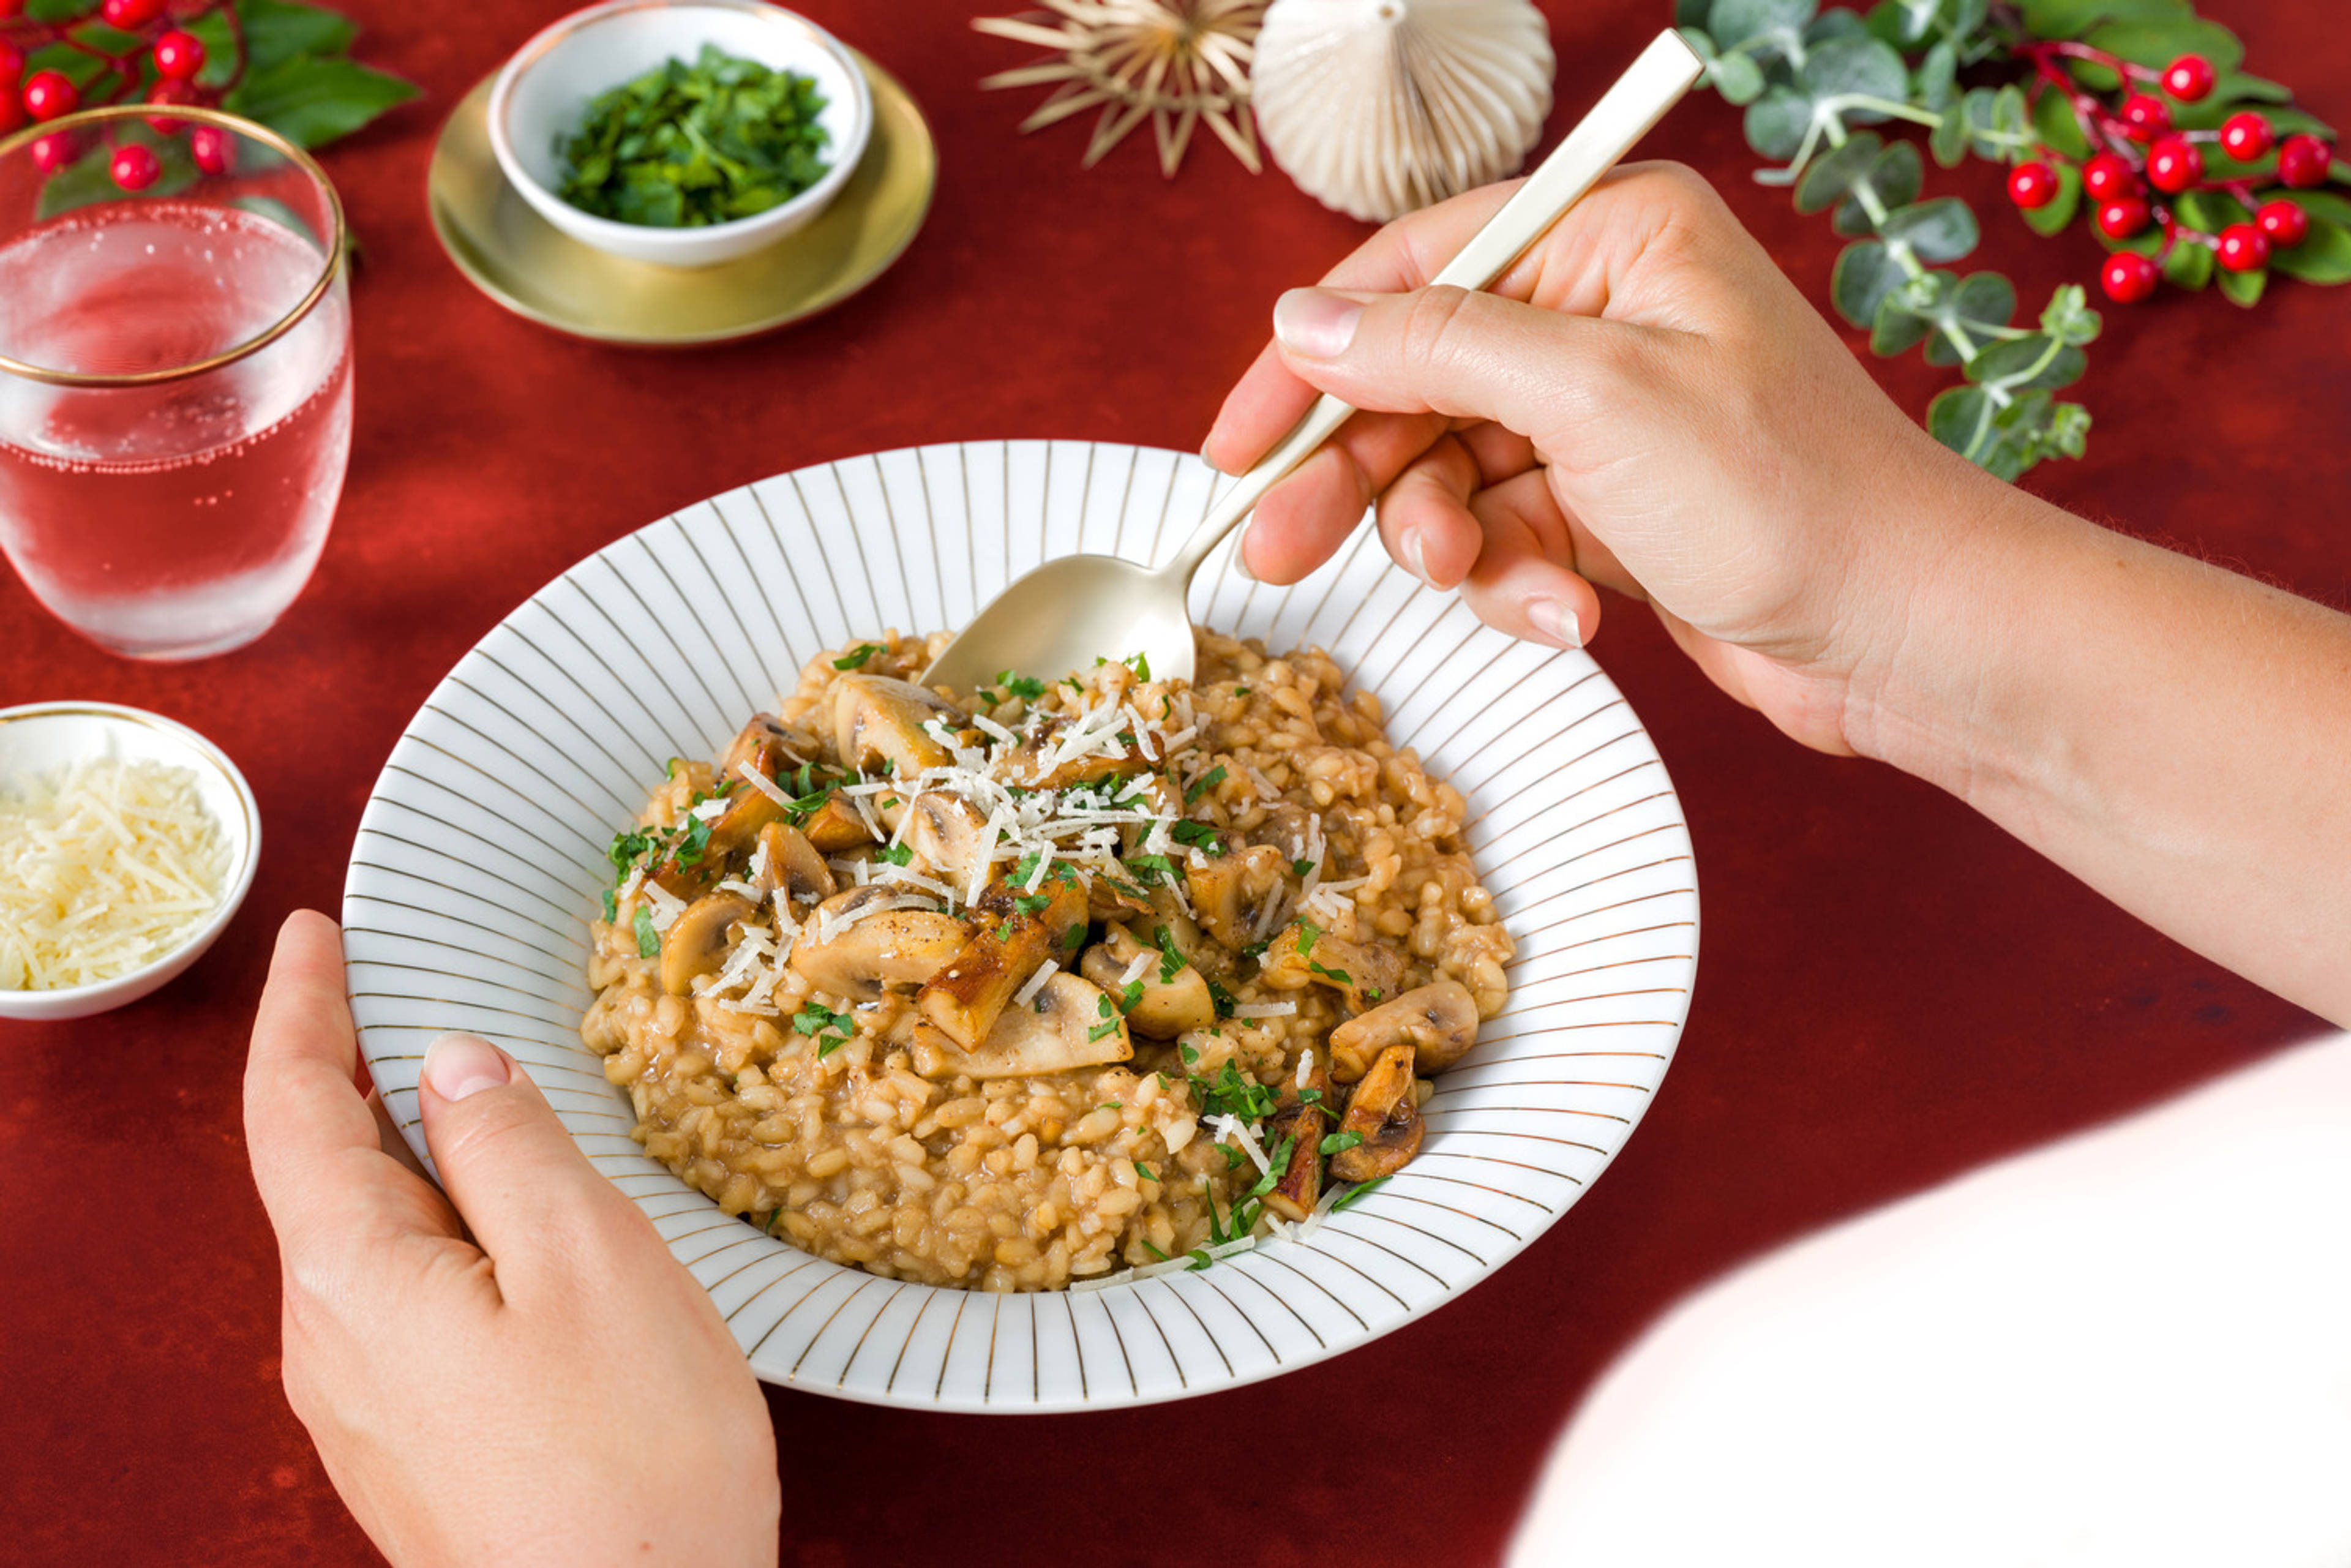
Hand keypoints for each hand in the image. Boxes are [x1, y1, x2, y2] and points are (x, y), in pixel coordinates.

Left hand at [244, 910, 778, 1567]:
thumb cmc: (629, 1452)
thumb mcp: (588, 1258)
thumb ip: (511, 1145)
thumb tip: (453, 1064)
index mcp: (356, 1276)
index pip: (291, 1107)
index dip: (299, 1008)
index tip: (313, 934)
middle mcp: (332, 1343)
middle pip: (324, 1175)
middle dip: (359, 1076)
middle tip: (415, 995)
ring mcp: (367, 1407)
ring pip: (373, 1244)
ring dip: (416, 1161)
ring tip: (489, 1113)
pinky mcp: (417, 1449)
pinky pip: (410, 1306)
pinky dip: (448, 1235)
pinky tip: (520, 1241)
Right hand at [1204, 161, 2007, 755]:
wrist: (1905, 635)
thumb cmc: (1790, 495)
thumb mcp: (1594, 398)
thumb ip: (1438, 348)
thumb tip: (1304, 321)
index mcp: (1610, 239)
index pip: (1414, 275)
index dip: (1310, 359)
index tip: (1236, 444)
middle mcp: (1603, 313)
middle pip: (1415, 383)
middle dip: (1356, 476)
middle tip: (1277, 554)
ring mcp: (1606, 415)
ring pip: (1448, 472)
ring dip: (1450, 543)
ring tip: (1487, 585)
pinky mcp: (1611, 505)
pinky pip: (1504, 534)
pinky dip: (1517, 582)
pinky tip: (1571, 617)